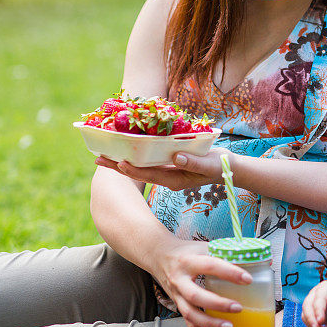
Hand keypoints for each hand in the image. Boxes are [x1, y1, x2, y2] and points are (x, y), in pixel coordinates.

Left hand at [95, 147, 233, 190]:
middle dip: (118, 165)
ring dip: (124, 158)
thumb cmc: (219, 166)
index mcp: (174, 180)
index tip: (119, 163)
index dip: (133, 169)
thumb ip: (193, 161)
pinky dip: (137, 152)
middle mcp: (167, 176)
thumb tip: (175, 156)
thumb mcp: (208, 164)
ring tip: (104, 153)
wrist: (228, 167)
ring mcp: (168, 169)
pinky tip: (127, 146)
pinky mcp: (170, 162)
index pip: (149, 175)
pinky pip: (150, 158)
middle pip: (139, 171)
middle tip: (97, 160)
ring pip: (142, 165)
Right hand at [148, 239, 252, 326]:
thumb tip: (263, 260)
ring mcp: (178, 296)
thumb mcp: (204, 246)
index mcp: (190, 261)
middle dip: (218, 304)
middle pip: (197, 296)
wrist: (158, 255)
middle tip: (239, 308)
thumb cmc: (187, 251)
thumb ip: (229, 253)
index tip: (248, 279)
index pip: (210, 266)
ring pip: (191, 314)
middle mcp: (181, 280)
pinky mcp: (178, 306)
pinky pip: (188, 326)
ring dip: (210, 324)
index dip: (230, 272)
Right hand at [301, 280, 326, 326]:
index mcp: (326, 287)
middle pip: (307, 306)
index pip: (319, 298)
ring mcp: (312, 303)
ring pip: (306, 315)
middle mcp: (316, 294)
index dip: (318, 309)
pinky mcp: (312, 313)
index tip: (320, 321)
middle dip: (311, 319)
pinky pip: (309, 323)